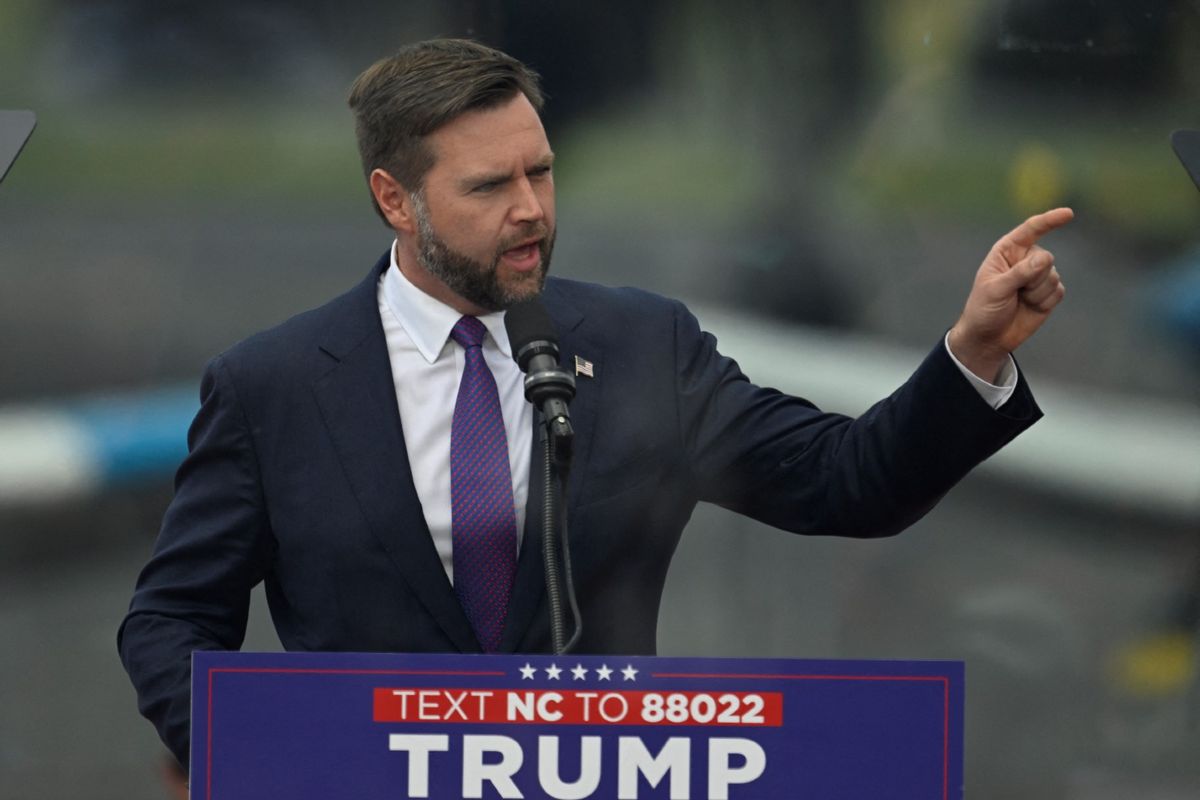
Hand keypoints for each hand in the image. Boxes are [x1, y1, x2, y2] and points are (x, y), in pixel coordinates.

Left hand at [948, 207, 1072, 380]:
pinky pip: (1058, 291)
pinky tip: (1030, 307)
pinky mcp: (1049, 292)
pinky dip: (1045, 302)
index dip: (1049, 220)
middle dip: (1033, 278)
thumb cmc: (984, 309)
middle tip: (1014, 293)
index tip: (1068, 214)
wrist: (989, 337)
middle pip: (1045, 258)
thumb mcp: (996, 290)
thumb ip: (1019, 273)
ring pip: (1053, 276)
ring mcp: (1038, 276)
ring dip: (1037, 293)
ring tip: (1019, 301)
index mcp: (1007, 251)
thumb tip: (1045, 258)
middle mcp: (1025, 259)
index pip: (1030, 230)